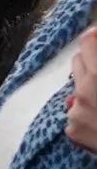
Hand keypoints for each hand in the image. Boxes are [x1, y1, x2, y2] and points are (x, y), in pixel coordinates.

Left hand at [64, 28, 96, 156]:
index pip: (88, 41)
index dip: (96, 37)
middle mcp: (84, 90)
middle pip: (78, 61)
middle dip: (92, 60)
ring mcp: (76, 112)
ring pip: (76, 88)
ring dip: (90, 86)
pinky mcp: (73, 131)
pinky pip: (76, 113)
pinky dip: (88, 112)